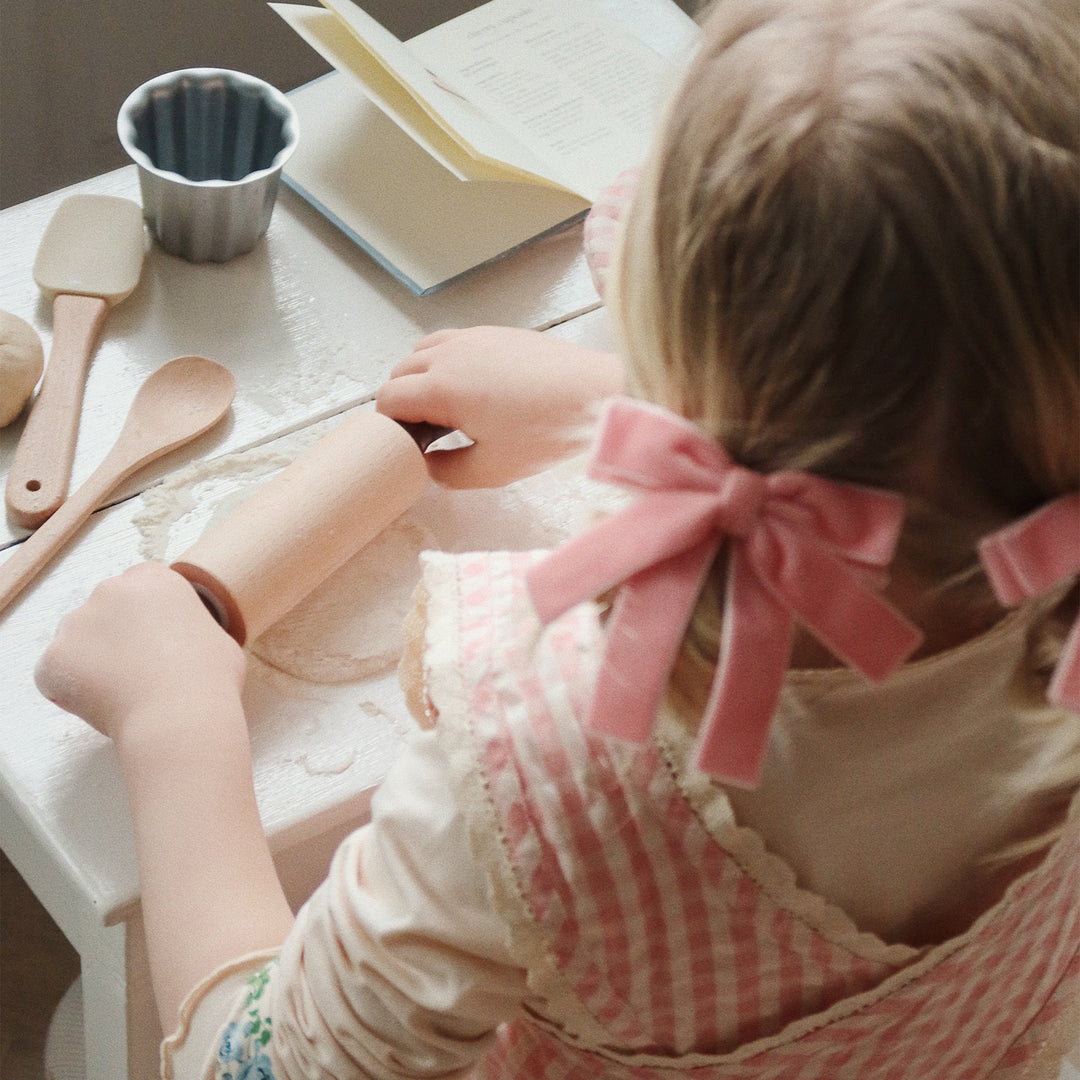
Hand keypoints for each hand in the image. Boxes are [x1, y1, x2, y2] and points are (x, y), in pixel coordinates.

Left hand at [35, 562, 245, 748]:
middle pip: (104, 611)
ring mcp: (75, 623)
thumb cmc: (209, 676)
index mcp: (152, 579)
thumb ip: (190, 626)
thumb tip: (185, 642)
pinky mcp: (53, 658)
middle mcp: (109, 590)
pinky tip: (103, 704)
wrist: (180, 713)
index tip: (155, 640)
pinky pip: (55, 674)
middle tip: (138, 669)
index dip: (145, 617)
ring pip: (77, 642)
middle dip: (115, 636)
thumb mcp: (216, 635)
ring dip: (92, 662)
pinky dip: (71, 691)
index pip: (139, 588)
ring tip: (123, 691)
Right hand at [376, 326, 624, 487]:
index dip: (390, 425)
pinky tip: (474, 387)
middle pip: (400, 372)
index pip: (388, 399)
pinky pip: (453, 340)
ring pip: (423, 351)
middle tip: (428, 432)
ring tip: (448, 408)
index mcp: (441, 387)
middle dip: (403, 401)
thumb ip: (448, 472)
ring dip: (422, 377)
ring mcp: (473, 337)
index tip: (408, 445)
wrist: (596, 394)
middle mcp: (449, 354)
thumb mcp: (492, 470)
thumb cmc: (547, 432)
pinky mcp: (497, 332)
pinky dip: (447, 361)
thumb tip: (428, 466)